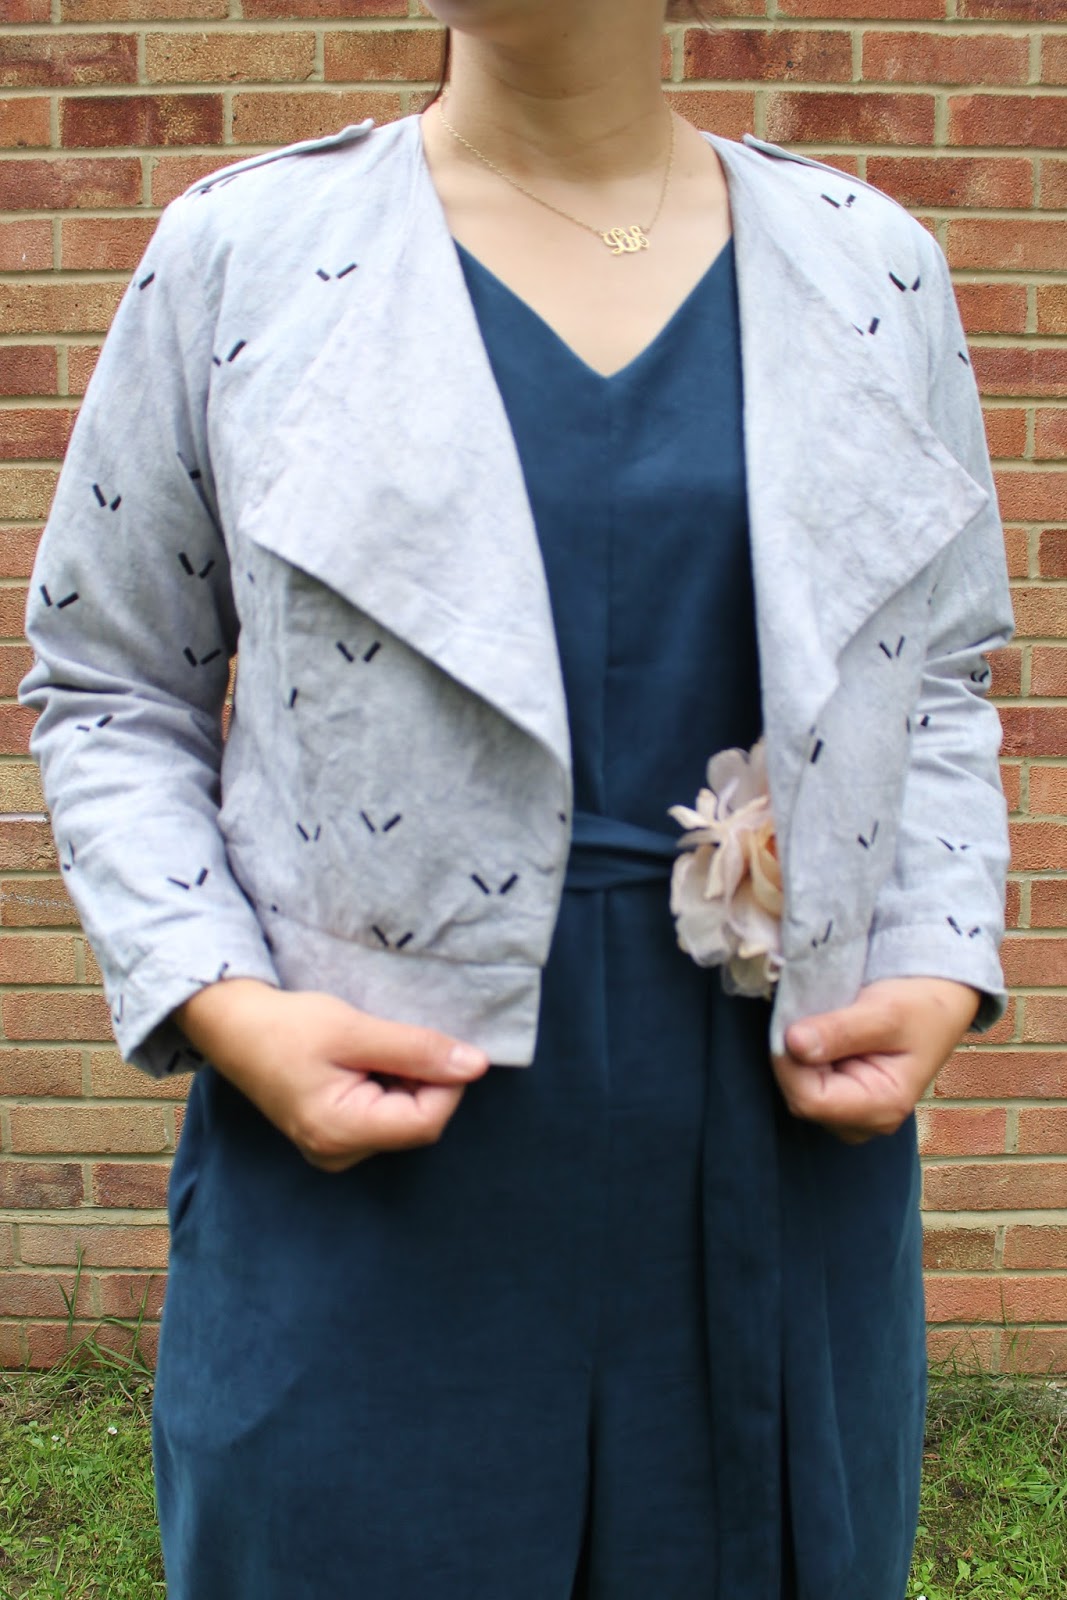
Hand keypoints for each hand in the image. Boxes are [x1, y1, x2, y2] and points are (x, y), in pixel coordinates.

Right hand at [174, 979, 490, 1171]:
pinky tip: (363, 1061)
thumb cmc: (287, 1026)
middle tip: (390, 1039)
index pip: (428, 1120)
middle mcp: (340, 1154)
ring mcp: (336, 1150)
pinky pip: (384, 1116)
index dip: (446, 1081)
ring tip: (369, 1048)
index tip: (435, 1043)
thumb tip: (476, 1064)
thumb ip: (417, 1049)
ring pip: (404, 1117)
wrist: (235, 1027)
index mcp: (341, 1134)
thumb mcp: (354, 1030)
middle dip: (422, 1078)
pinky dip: (388, 1084)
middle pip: (418, 1121)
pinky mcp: (335, 1136)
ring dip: (404, 1079)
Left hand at [771, 976, 981, 1144]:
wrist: (938, 1004)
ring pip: (799, 1092)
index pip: (809, 1100)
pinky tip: (822, 1037)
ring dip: (799, 1058)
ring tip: (822, 1026)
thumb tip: (793, 1043)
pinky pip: (806, 1085)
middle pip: (801, 1099)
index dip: (789, 1064)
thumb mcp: (884, 1011)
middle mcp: (866, 1122)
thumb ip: (840, 1030)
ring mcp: (852, 1115)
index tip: (791, 1024)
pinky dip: (805, 1059)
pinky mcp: (842, 1102)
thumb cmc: (920, 1007)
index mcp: (883, 1107)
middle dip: (795, 1060)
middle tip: (811, 1018)